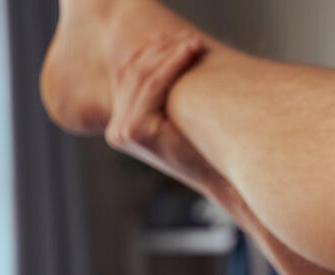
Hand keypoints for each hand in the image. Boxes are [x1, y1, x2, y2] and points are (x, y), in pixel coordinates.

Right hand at [105, 32, 220, 193]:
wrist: (217, 177)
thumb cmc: (206, 148)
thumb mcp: (178, 117)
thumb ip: (163, 94)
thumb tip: (170, 53)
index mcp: (122, 125)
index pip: (127, 76)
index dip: (150, 52)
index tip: (175, 37)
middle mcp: (116, 129)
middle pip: (132, 73)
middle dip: (160, 51)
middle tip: (188, 38)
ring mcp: (122, 131)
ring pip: (143, 78)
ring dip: (168, 55)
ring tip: (192, 43)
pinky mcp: (134, 131)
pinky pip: (152, 88)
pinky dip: (171, 67)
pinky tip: (188, 55)